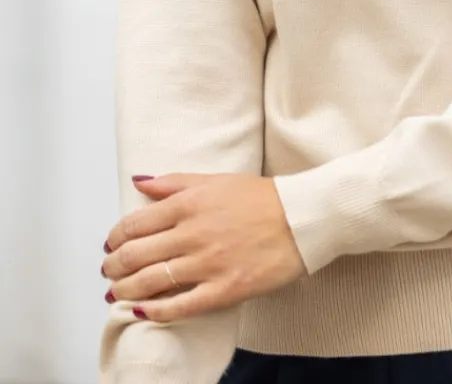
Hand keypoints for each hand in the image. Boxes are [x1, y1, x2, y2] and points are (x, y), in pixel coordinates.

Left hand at [101, 173, 306, 322]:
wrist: (303, 219)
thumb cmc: (262, 198)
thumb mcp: (217, 180)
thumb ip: (175, 182)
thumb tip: (140, 182)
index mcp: (190, 203)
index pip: (136, 223)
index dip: (116, 237)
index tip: (111, 244)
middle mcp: (194, 233)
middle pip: (137, 254)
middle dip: (114, 266)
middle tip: (109, 271)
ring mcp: (208, 263)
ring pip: (151, 281)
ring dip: (126, 289)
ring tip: (116, 292)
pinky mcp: (224, 289)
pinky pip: (180, 306)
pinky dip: (155, 311)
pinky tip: (141, 311)